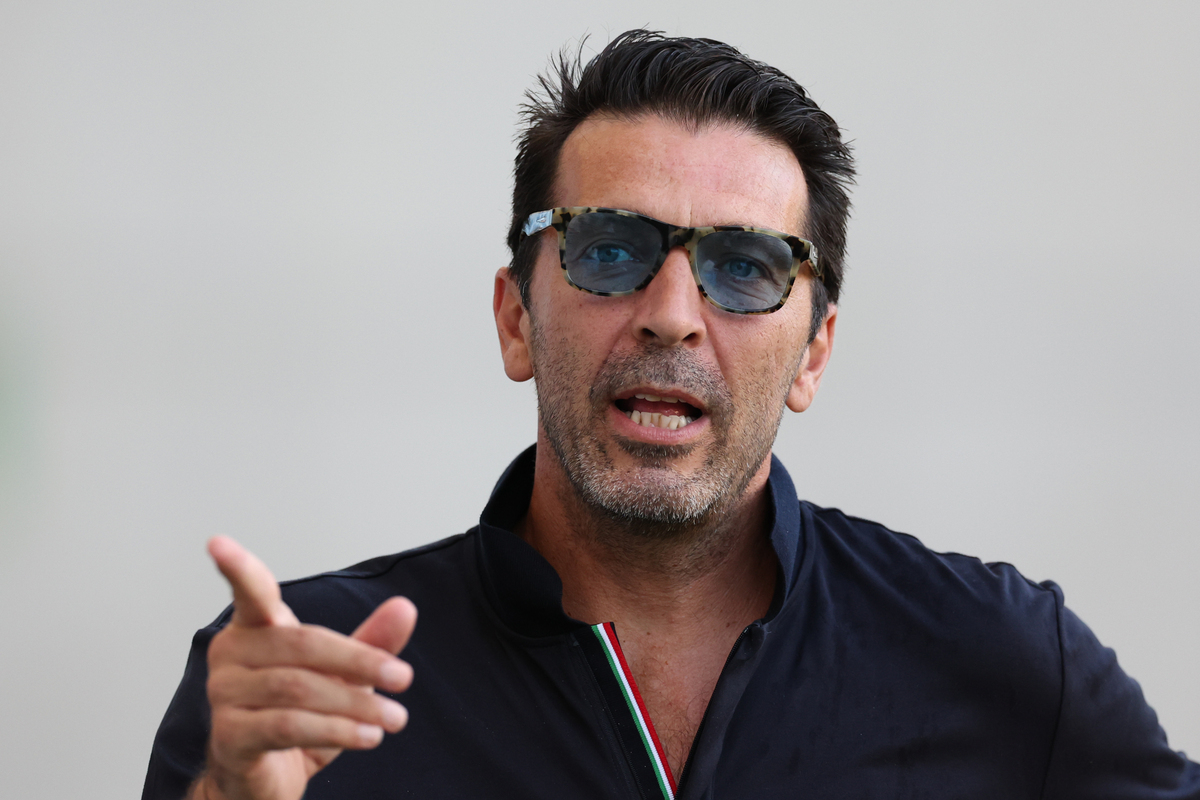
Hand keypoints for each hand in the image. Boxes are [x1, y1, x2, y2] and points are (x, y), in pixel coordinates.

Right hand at [190, 536, 416, 799]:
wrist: (267, 781)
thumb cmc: (298, 718)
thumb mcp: (343, 678)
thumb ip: (372, 643)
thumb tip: (405, 607)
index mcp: (256, 630)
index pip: (249, 593)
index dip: (237, 568)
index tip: (217, 543)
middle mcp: (231, 655)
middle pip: (302, 644)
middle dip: (360, 661)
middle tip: (403, 678)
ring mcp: (224, 696)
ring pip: (298, 688)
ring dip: (356, 705)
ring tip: (393, 718)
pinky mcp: (230, 737)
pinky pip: (288, 725)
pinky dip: (336, 730)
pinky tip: (367, 736)